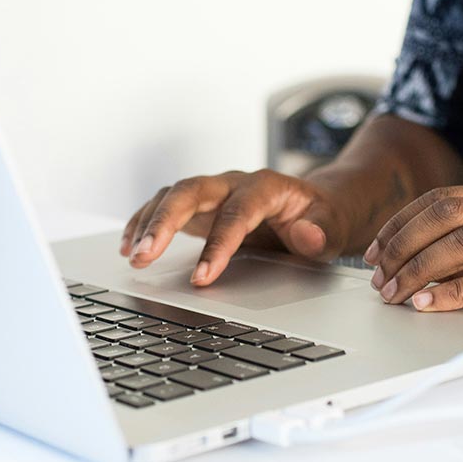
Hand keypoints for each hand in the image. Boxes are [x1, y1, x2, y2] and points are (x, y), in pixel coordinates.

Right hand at [122, 170, 350, 285]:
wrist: (317, 205)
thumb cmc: (323, 218)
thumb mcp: (334, 226)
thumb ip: (322, 231)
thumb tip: (306, 234)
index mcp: (266, 187)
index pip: (237, 213)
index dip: (218, 245)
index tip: (202, 278)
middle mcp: (234, 183)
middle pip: (191, 191)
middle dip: (164, 222)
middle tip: (144, 255)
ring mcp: (214, 192)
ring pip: (172, 195)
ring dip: (148, 223)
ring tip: (132, 255)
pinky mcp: (201, 205)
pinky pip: (165, 205)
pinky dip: (144, 222)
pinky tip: (129, 246)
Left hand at [362, 186, 462, 337]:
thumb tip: (421, 264)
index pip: (445, 198)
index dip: (402, 221)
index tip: (375, 247)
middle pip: (446, 213)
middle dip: (402, 243)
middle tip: (378, 275)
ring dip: (418, 268)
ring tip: (395, 292)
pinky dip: (453, 293)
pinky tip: (429, 303)